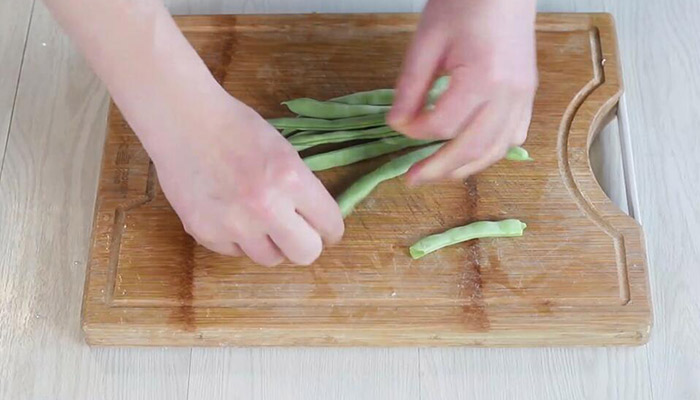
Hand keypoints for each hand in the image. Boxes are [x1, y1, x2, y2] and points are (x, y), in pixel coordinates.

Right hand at [146, 92, 343, 265]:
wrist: (183, 120)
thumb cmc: (236, 128)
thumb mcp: (283, 152)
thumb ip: (301, 190)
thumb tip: (316, 222)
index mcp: (290, 179)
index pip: (329, 224)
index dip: (331, 229)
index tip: (326, 230)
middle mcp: (265, 207)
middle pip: (305, 254)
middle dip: (305, 244)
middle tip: (296, 232)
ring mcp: (233, 224)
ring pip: (269, 258)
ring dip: (269, 243)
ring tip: (257, 219)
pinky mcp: (204, 233)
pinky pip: (234, 251)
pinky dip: (236, 239)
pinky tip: (228, 212)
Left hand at [388, 0, 537, 182]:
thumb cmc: (463, 4)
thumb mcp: (427, 42)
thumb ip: (410, 87)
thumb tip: (396, 125)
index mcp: (482, 79)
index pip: (442, 125)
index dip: (415, 131)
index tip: (399, 124)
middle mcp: (509, 95)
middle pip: (471, 148)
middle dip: (438, 169)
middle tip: (413, 180)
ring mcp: (523, 98)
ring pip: (495, 150)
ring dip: (465, 168)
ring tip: (438, 174)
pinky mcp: (528, 96)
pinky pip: (513, 136)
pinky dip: (490, 152)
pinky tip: (470, 154)